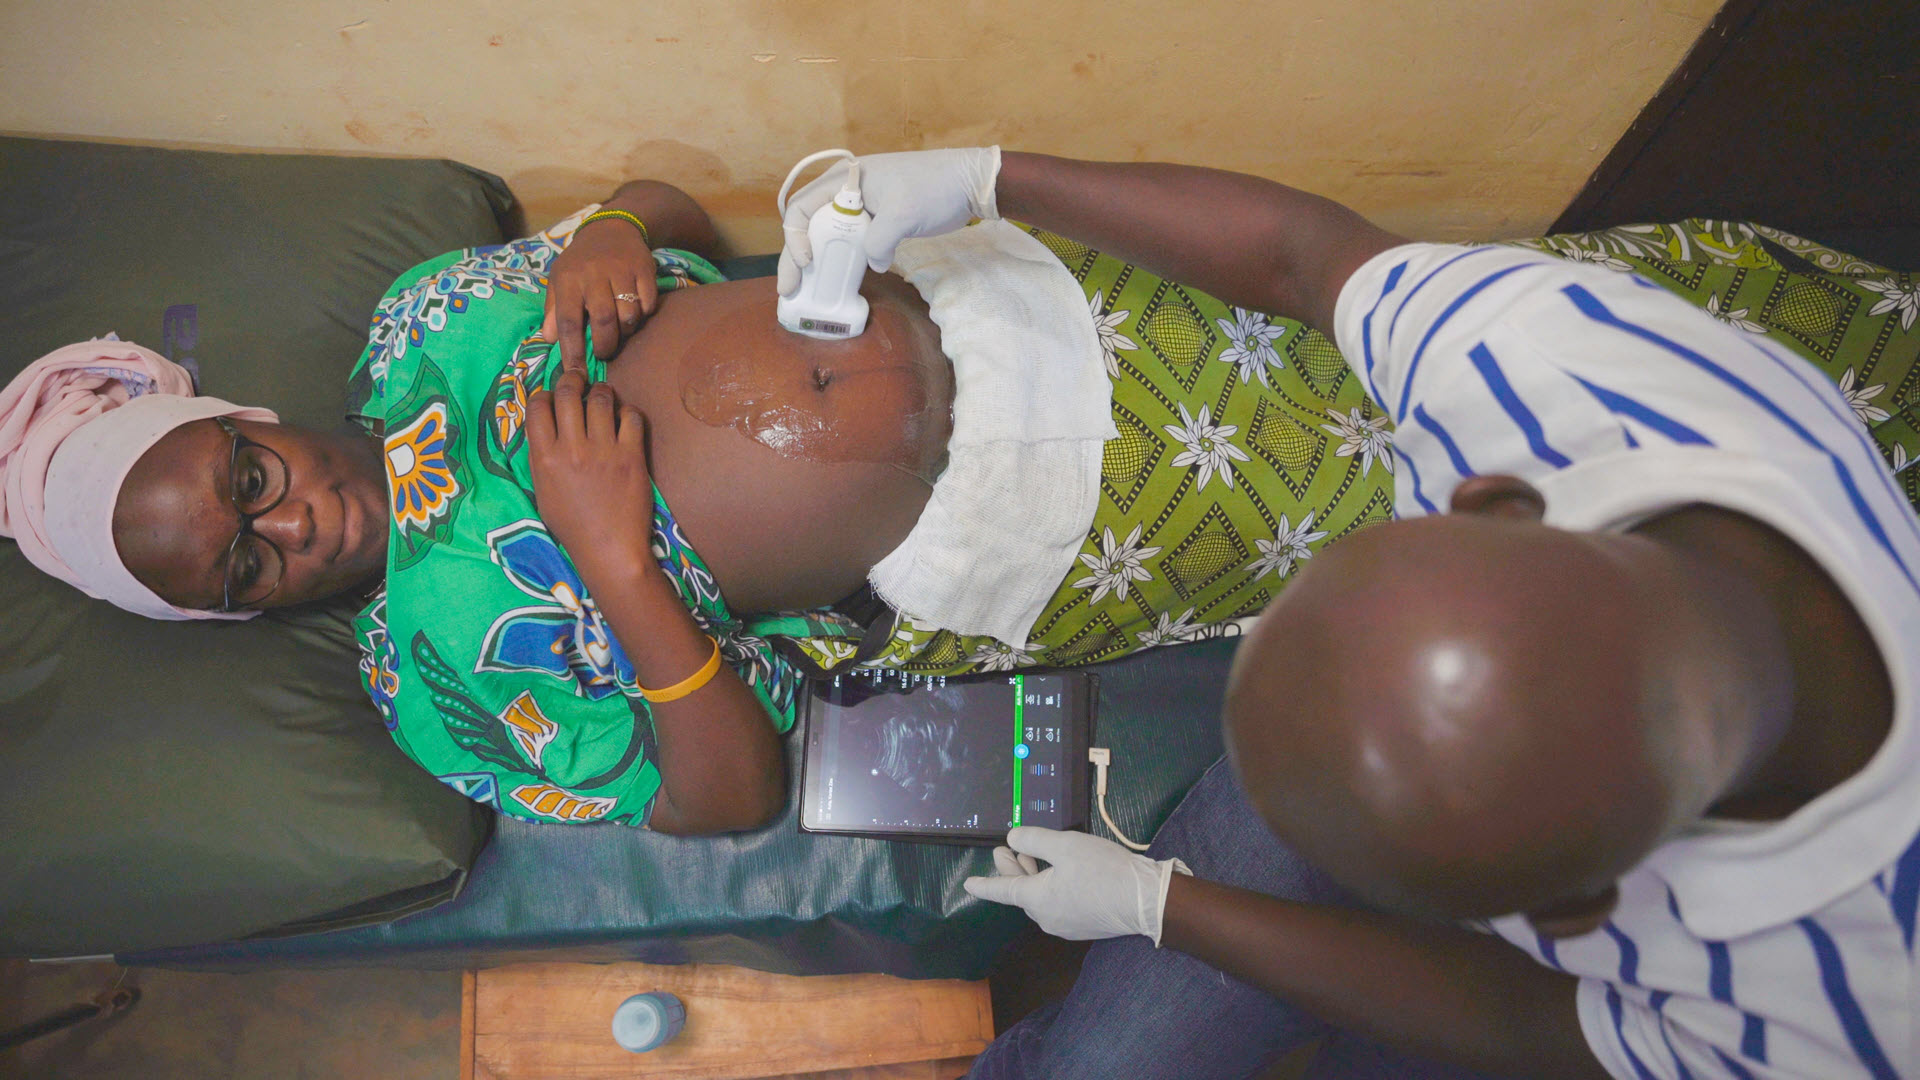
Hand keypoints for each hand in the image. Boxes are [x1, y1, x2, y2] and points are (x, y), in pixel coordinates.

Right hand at [525, 370, 654, 571]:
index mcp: (544, 458)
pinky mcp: (632, 455)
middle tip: (578, 379)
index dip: (544, 394)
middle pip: (568, 392)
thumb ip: (541, 457)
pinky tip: (625, 420)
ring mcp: (604, 450)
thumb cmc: (572, 526)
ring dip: (601, 392)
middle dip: (572, 379)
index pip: (537, 406)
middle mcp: (572, 449)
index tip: (552, 396)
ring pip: (601, 398)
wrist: (608, 549)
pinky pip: (631, 416)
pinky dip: (628, 412)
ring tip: (602, 397)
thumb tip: (545, 429)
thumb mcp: (543, 492)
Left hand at [542, 216, 657, 373]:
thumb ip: (553, 309)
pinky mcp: (643, 269)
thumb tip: (548, 339)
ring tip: (620, 331)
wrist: (612, 228)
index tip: (575, 373)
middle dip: (605, 345)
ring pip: (628, 314)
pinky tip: (635, 312)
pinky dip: (643, 314)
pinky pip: (647, 303)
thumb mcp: (559, 279)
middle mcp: (593, 274)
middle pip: (603, 320)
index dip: (571, 351)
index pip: (568, 321)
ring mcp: (621, 270)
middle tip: (604, 353)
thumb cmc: (581, 261)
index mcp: (569, 280)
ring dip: (626, 331)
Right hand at [777, 147, 1001, 295]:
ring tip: (804, 288)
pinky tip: (834, 277)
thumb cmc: (934, 189)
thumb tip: (873, 264)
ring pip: (826, 233)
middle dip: (796, 256)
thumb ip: (879, 242)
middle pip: (809, 223)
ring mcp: (860, 204)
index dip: (796, 237)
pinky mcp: (875, 218)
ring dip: (815, 259)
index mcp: (845, 178)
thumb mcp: (903, 215)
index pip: (803, 207)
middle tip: (788, 289)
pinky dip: (838, 257)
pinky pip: (847, 238)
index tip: (807, 263)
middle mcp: (845, 189)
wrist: (969, 183)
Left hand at [962, 826, 1190, 944]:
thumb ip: (1034, 840)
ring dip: (1034, 876)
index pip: (1002, 890)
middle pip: (1022, 892)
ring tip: (1036, 855)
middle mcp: (1046, 918)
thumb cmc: (1104, 870)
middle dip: (1013, 868)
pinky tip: (1061, 873)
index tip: (968, 884)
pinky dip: (1051, 888)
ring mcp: (1065, 926)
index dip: (985, 884)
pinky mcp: (1083, 926)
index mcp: (1037, 899)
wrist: (1146, 900)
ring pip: (1040, 898)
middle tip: (1008, 848)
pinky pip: (1057, 905)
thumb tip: (1013, 839)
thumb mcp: (1065, 845)